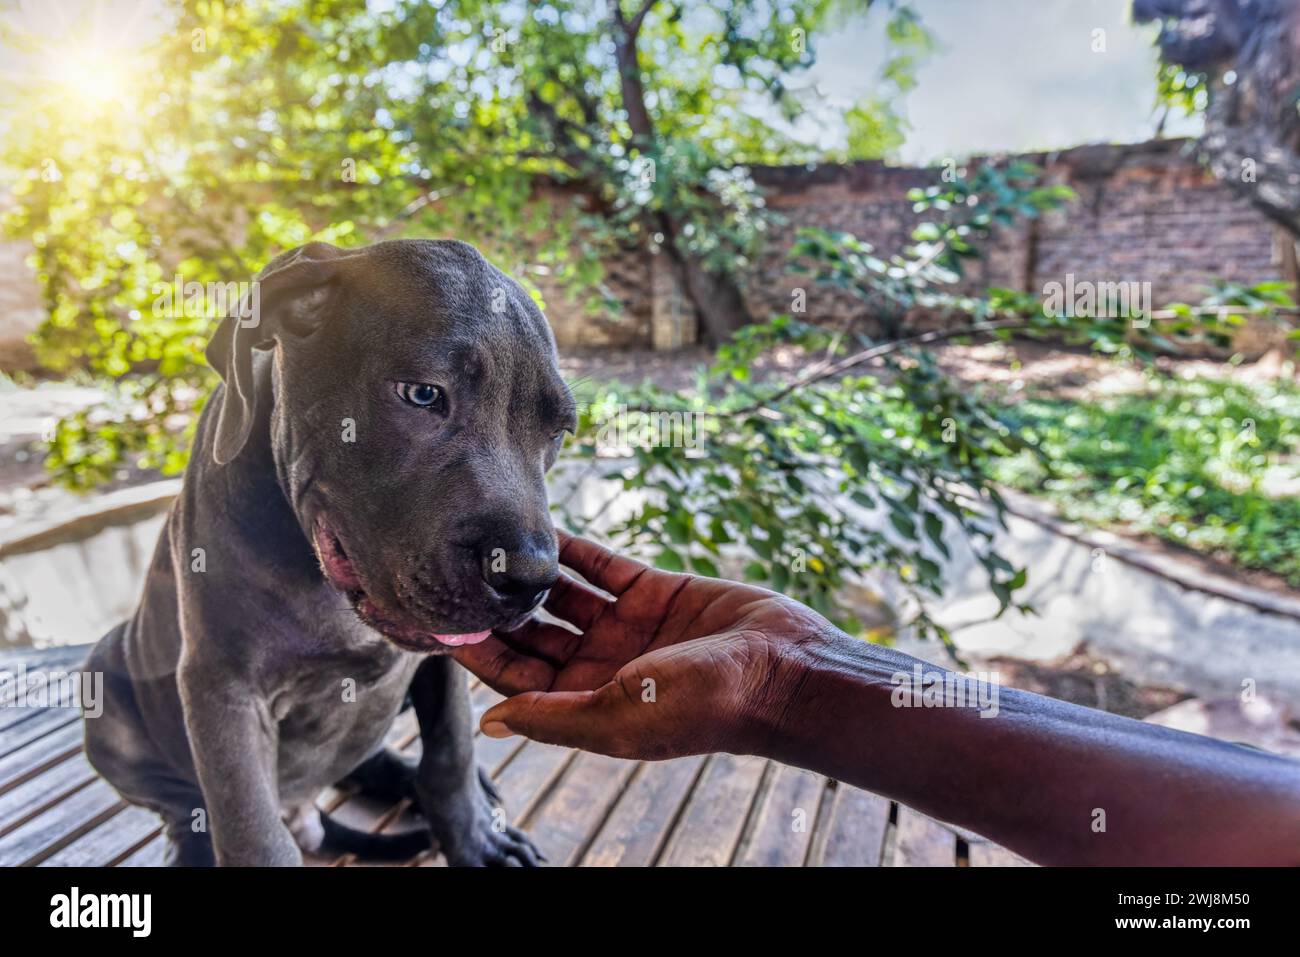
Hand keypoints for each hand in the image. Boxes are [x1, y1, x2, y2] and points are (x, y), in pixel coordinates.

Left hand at [450, 531, 836, 759]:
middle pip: (532, 636)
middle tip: (452, 570)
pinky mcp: (653, 592)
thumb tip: (490, 721)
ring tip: (490, 542)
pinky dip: (574, 549)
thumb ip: (553, 716)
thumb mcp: (620, 717)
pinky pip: (603, 567)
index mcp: (588, 704)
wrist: (782, 670)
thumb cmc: (704, 706)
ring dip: (530, 574)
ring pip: (563, 597)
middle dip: (495, 609)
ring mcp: (626, 628)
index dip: (479, 652)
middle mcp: (601, 667)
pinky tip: (541, 527)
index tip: (438, 620)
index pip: (515, 678)